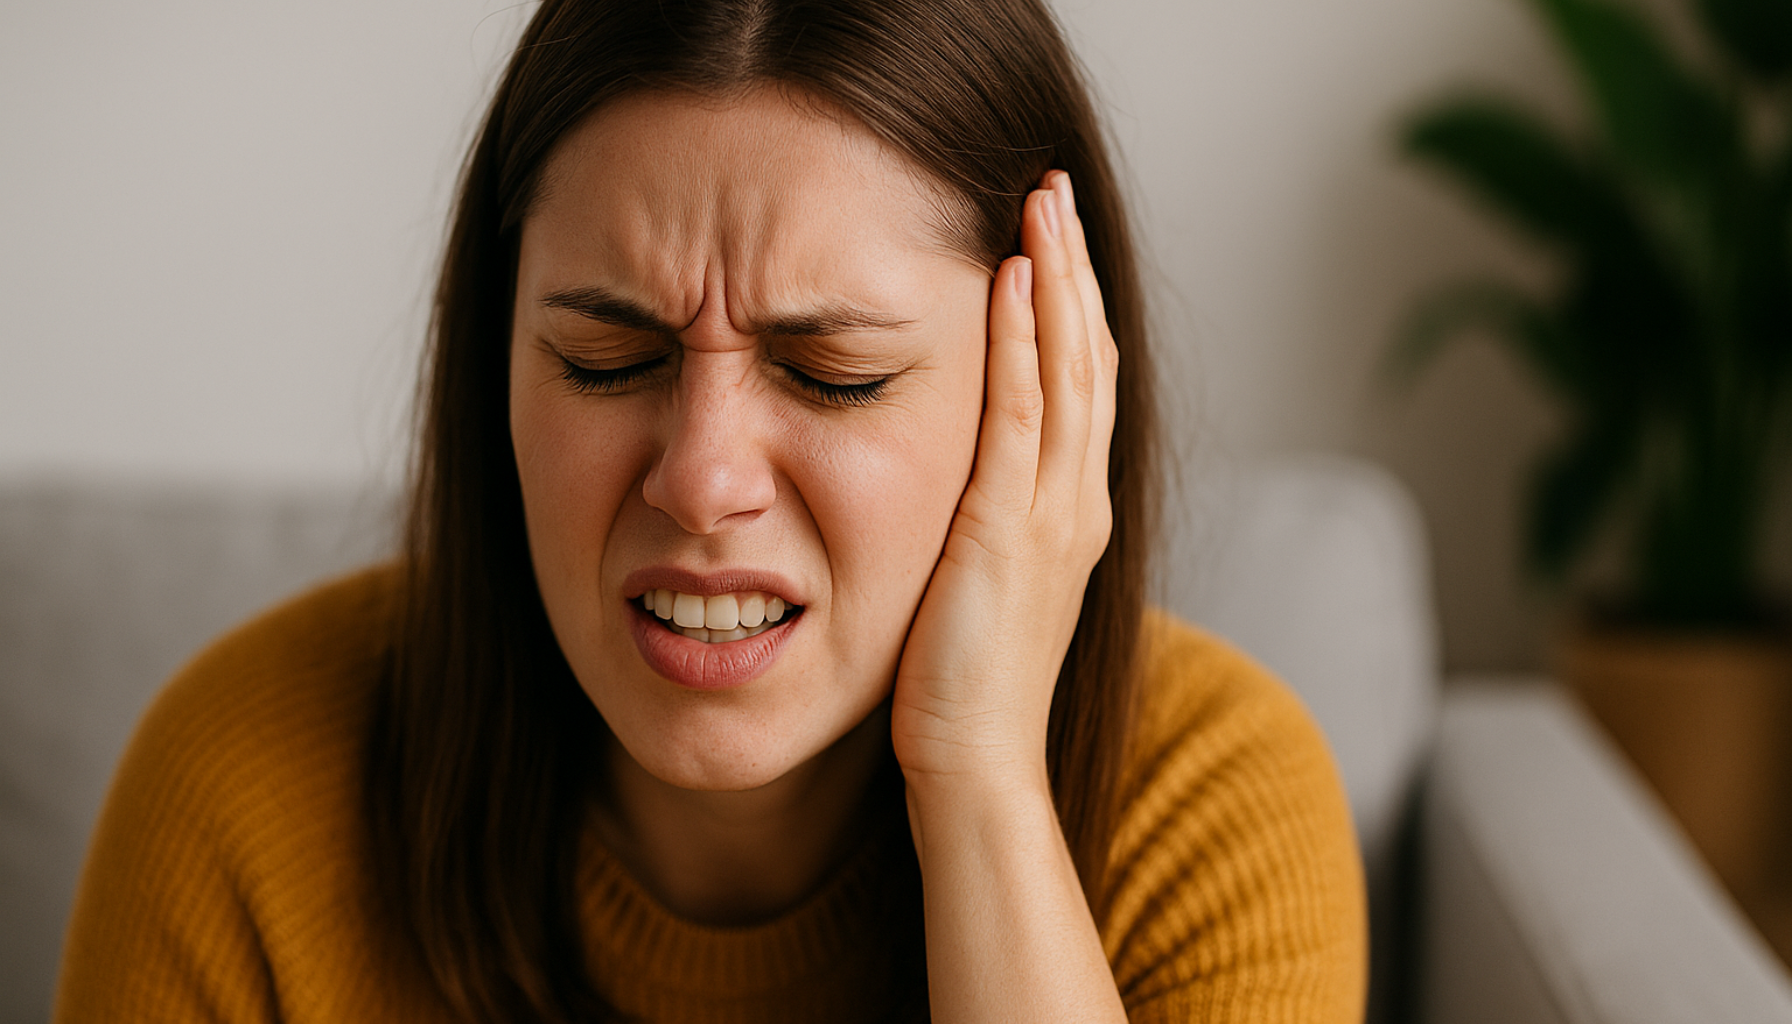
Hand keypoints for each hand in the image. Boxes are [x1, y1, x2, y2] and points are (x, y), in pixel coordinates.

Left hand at [889, 170, 1118, 792]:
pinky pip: (1022, 414)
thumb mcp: (984, 581)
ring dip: (1055, 279)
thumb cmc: (965, 683)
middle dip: (1071, 268)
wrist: (975, 763)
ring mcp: (1054, 513)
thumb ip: (987, 519)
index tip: (1048, 238)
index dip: (1069, 305)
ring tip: (1039, 204)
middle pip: (1088, 357)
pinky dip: (1023, 342)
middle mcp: (1078, 501)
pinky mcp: (1010, 530)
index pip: (1081, 384)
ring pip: (1067, 368)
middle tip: (1052, 190)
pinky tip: (1012, 280)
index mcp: (1072, 510)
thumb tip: (961, 476)